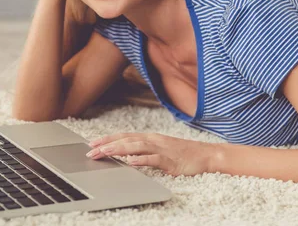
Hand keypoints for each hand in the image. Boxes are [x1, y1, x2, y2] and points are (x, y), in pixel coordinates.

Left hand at [85, 132, 216, 175]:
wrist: (207, 155)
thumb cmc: (184, 155)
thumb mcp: (161, 151)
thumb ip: (145, 152)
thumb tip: (127, 156)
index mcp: (151, 138)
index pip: (125, 136)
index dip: (108, 138)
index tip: (92, 142)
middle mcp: (154, 140)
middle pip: (126, 140)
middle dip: (107, 144)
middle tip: (91, 150)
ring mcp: (162, 149)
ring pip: (136, 147)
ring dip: (118, 149)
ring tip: (104, 153)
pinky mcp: (170, 160)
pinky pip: (153, 159)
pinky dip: (140, 160)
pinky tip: (129, 162)